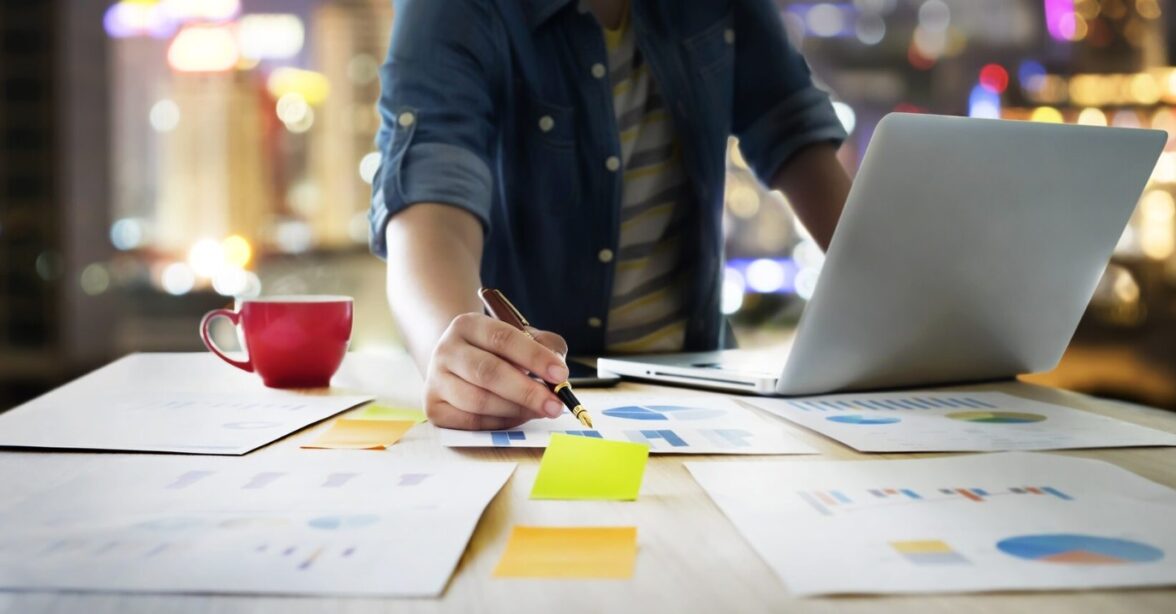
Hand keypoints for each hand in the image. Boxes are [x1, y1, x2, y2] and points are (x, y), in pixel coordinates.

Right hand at [424, 313, 569, 429]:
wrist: (456, 364)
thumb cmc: (497, 352)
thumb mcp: (522, 338)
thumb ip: (545, 347)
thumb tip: (558, 374)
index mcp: (468, 324)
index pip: (503, 338)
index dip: (534, 357)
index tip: (560, 374)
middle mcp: (446, 349)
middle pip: (488, 372)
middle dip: (527, 392)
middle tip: (554, 405)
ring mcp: (436, 380)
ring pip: (479, 401)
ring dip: (515, 410)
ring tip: (539, 411)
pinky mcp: (433, 407)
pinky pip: (471, 422)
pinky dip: (500, 423)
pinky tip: (517, 417)